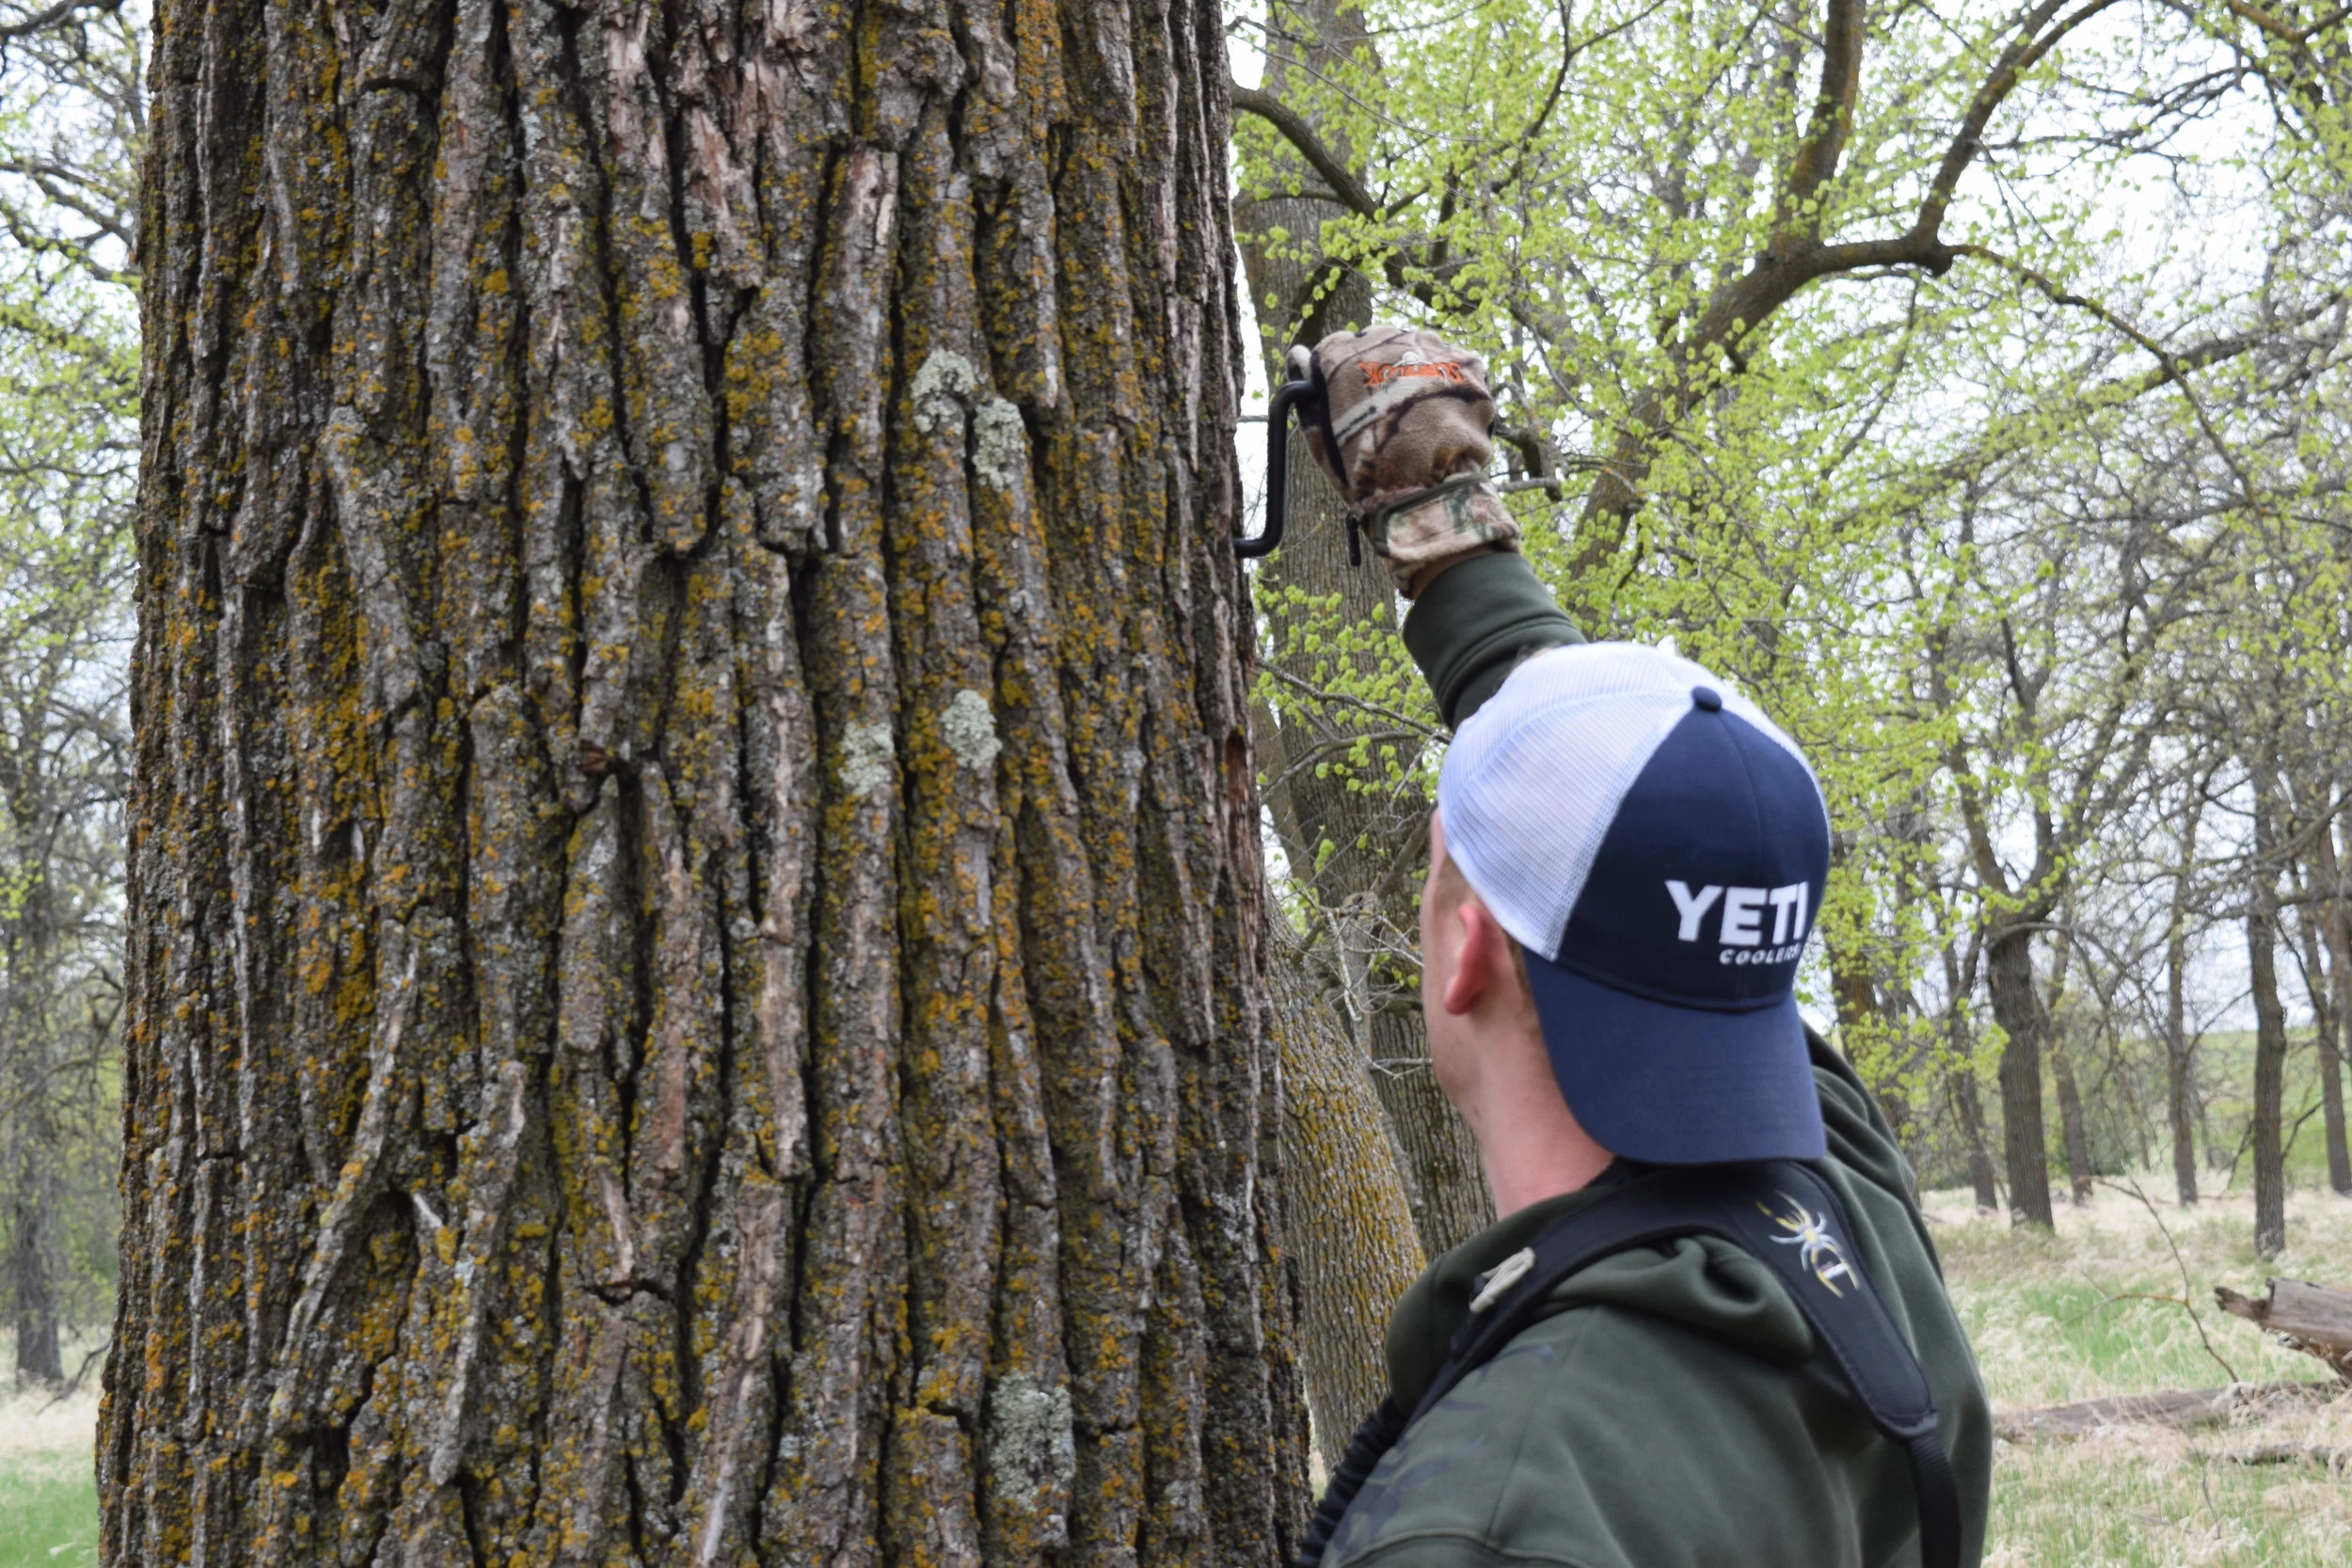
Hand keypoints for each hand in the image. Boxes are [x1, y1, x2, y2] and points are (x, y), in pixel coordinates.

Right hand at [1287, 327, 1522, 595]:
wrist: (1428, 490)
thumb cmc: (1366, 470)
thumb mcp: (1321, 438)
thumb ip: (1307, 395)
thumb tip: (1298, 356)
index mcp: (1344, 355)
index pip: (1337, 348)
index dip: (1343, 375)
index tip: (1350, 397)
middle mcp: (1388, 339)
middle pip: (1381, 344)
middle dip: (1381, 370)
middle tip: (1387, 411)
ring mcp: (1431, 346)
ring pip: (1420, 351)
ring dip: (1417, 375)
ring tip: (1420, 418)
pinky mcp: (1466, 363)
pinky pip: (1454, 367)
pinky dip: (1449, 388)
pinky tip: (1445, 418)